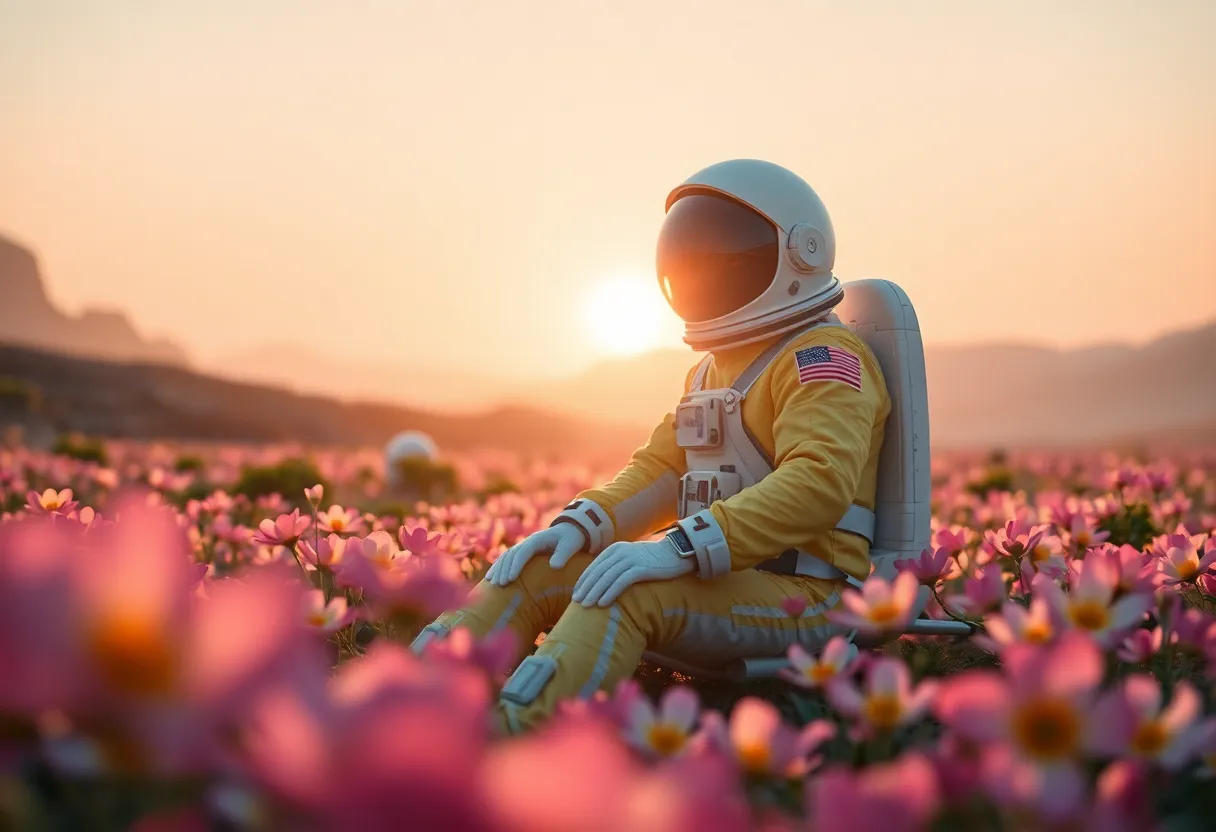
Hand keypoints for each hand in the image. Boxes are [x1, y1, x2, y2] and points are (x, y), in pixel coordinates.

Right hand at [484, 522, 586, 586]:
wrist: (570, 530)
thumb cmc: (571, 539)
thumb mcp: (571, 545)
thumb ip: (563, 554)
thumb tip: (554, 566)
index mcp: (537, 540)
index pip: (523, 552)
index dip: (516, 566)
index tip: (511, 579)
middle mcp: (527, 542)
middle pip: (511, 555)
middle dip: (504, 570)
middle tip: (500, 585)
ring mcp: (523, 546)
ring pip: (506, 557)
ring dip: (498, 569)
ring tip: (491, 583)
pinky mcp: (523, 552)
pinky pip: (507, 560)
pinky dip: (498, 568)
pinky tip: (490, 579)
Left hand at [572, 535, 694, 607]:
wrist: (676, 553)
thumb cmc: (653, 560)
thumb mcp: (631, 558)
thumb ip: (617, 566)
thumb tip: (602, 583)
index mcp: (615, 549)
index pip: (594, 566)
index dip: (583, 581)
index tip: (576, 594)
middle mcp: (620, 552)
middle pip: (598, 572)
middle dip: (586, 588)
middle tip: (576, 602)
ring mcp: (630, 559)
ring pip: (606, 578)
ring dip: (594, 593)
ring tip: (586, 606)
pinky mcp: (641, 568)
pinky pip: (621, 582)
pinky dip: (610, 593)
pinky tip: (603, 604)